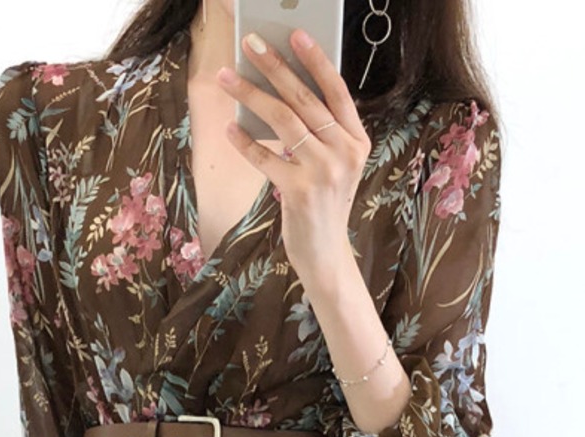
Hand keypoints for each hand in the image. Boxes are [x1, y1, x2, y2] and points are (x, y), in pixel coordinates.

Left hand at [217, 28, 371, 286]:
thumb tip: (281, 89)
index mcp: (357, 142)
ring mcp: (324, 173)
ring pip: (281, 121)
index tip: (295, 34)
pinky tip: (230, 127)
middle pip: (303, 100)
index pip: (337, 92)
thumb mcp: (334, 165)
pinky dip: (244, 141)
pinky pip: (265, 157)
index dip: (316, 60)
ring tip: (226, 78)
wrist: (325, 254)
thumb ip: (319, 132)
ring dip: (250, 94)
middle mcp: (345, 154)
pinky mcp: (300, 192)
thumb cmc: (324, 203)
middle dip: (273, 66)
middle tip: (250, 44)